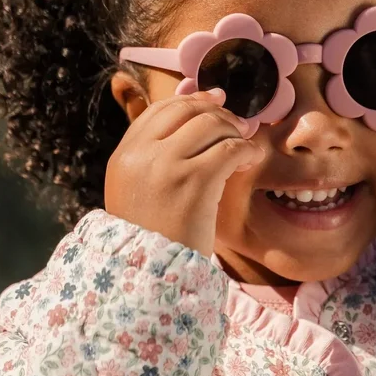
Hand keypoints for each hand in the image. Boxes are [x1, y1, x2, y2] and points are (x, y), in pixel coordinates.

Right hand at [105, 88, 263, 255]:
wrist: (151, 275)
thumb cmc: (153, 241)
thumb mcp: (137, 196)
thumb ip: (152, 163)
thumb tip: (190, 127)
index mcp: (124, 157)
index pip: (160, 111)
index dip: (191, 100)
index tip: (215, 101)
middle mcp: (141, 155)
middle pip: (186, 110)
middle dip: (217, 112)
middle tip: (238, 125)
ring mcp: (167, 165)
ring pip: (210, 124)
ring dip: (234, 130)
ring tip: (246, 147)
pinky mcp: (195, 180)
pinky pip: (230, 148)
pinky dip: (247, 149)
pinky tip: (252, 159)